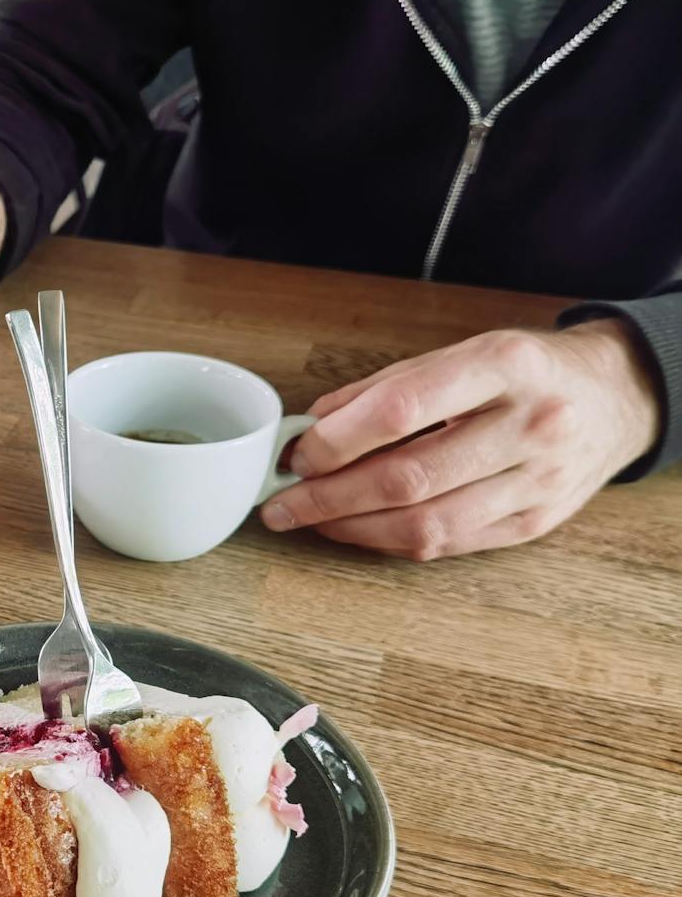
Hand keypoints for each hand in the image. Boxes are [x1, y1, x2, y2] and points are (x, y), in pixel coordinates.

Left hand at [260, 320, 659, 559]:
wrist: (616, 396)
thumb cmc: (526, 372)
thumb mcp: (463, 352)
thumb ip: (386, 386)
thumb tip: (312, 426)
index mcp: (505, 366)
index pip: (402, 409)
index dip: (338, 440)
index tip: (297, 453)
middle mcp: (530, 425)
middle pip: (409, 477)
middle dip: (329, 497)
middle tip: (281, 503)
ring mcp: (538, 481)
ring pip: (426, 523)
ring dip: (352, 528)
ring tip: (307, 520)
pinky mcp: (536, 523)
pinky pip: (448, 544)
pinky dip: (390, 541)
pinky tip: (356, 529)